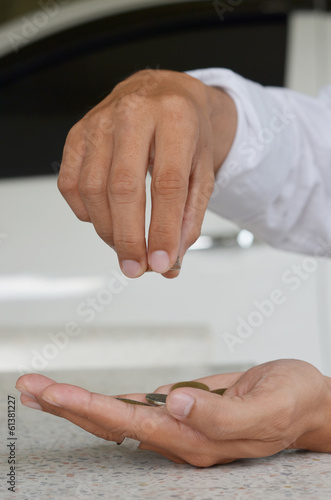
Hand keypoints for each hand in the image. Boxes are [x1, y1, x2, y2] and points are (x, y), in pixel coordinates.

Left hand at [16, 360, 330, 466]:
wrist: (304, 400)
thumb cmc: (291, 401)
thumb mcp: (268, 408)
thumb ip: (221, 416)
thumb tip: (174, 404)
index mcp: (196, 440)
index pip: (129, 424)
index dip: (87, 408)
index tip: (53, 392)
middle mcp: (179, 437)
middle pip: (111, 423)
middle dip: (67, 405)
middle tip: (29, 386)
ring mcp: (178, 425)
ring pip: (117, 416)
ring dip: (77, 403)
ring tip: (41, 388)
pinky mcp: (181, 410)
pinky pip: (135, 408)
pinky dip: (103, 400)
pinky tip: (82, 399)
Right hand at [58, 69, 235, 277]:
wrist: (162, 93)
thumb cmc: (184, 131)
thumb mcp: (201, 170)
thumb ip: (189, 217)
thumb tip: (170, 260)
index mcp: (175, 119)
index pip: (167, 184)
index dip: (162, 228)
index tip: (161, 262)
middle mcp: (134, 114)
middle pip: (124, 188)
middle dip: (128, 238)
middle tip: (136, 268)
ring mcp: (100, 122)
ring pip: (93, 189)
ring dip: (107, 229)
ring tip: (125, 245)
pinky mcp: (77, 134)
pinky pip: (71, 184)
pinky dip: (85, 212)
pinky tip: (103, 219)